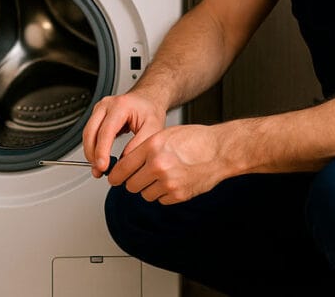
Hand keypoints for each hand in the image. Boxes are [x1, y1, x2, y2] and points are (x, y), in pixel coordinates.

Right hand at [82, 92, 166, 178]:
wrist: (148, 99)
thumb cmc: (150, 110)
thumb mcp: (153, 128)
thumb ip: (139, 144)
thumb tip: (125, 161)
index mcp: (121, 105)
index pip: (106, 131)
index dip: (102, 151)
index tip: (103, 166)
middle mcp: (107, 105)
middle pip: (91, 132)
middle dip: (93, 154)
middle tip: (100, 171)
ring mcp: (99, 109)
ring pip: (87, 134)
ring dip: (91, 153)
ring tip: (100, 168)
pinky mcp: (97, 116)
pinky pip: (90, 134)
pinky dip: (93, 148)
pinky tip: (100, 159)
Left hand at [109, 124, 228, 204]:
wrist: (220, 151)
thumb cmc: (196, 140)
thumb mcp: (165, 135)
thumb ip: (144, 149)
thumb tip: (126, 164)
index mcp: (152, 146)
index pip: (122, 167)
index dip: (115, 175)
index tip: (114, 177)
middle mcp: (158, 165)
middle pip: (130, 185)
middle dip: (132, 182)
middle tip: (140, 176)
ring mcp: (168, 182)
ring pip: (144, 194)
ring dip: (148, 188)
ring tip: (162, 176)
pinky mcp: (178, 195)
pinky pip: (160, 200)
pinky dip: (163, 194)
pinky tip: (173, 181)